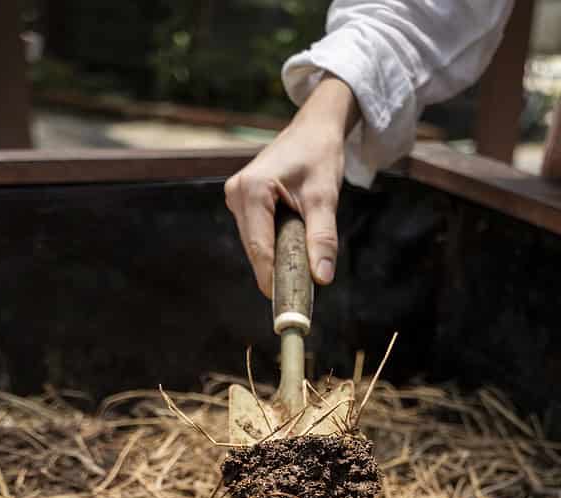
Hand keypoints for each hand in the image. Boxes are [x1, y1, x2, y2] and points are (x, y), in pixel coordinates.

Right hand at [225, 75, 358, 296]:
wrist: (314, 130)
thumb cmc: (319, 156)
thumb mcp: (325, 198)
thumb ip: (322, 238)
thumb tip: (321, 278)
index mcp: (252, 190)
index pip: (260, 248)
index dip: (272, 278)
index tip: (286, 303)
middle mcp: (236, 193)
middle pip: (255, 249)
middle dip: (276, 270)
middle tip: (301, 292)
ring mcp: (236, 197)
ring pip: (256, 244)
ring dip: (277, 257)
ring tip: (302, 265)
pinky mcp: (242, 202)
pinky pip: (257, 235)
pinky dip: (275, 246)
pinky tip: (292, 246)